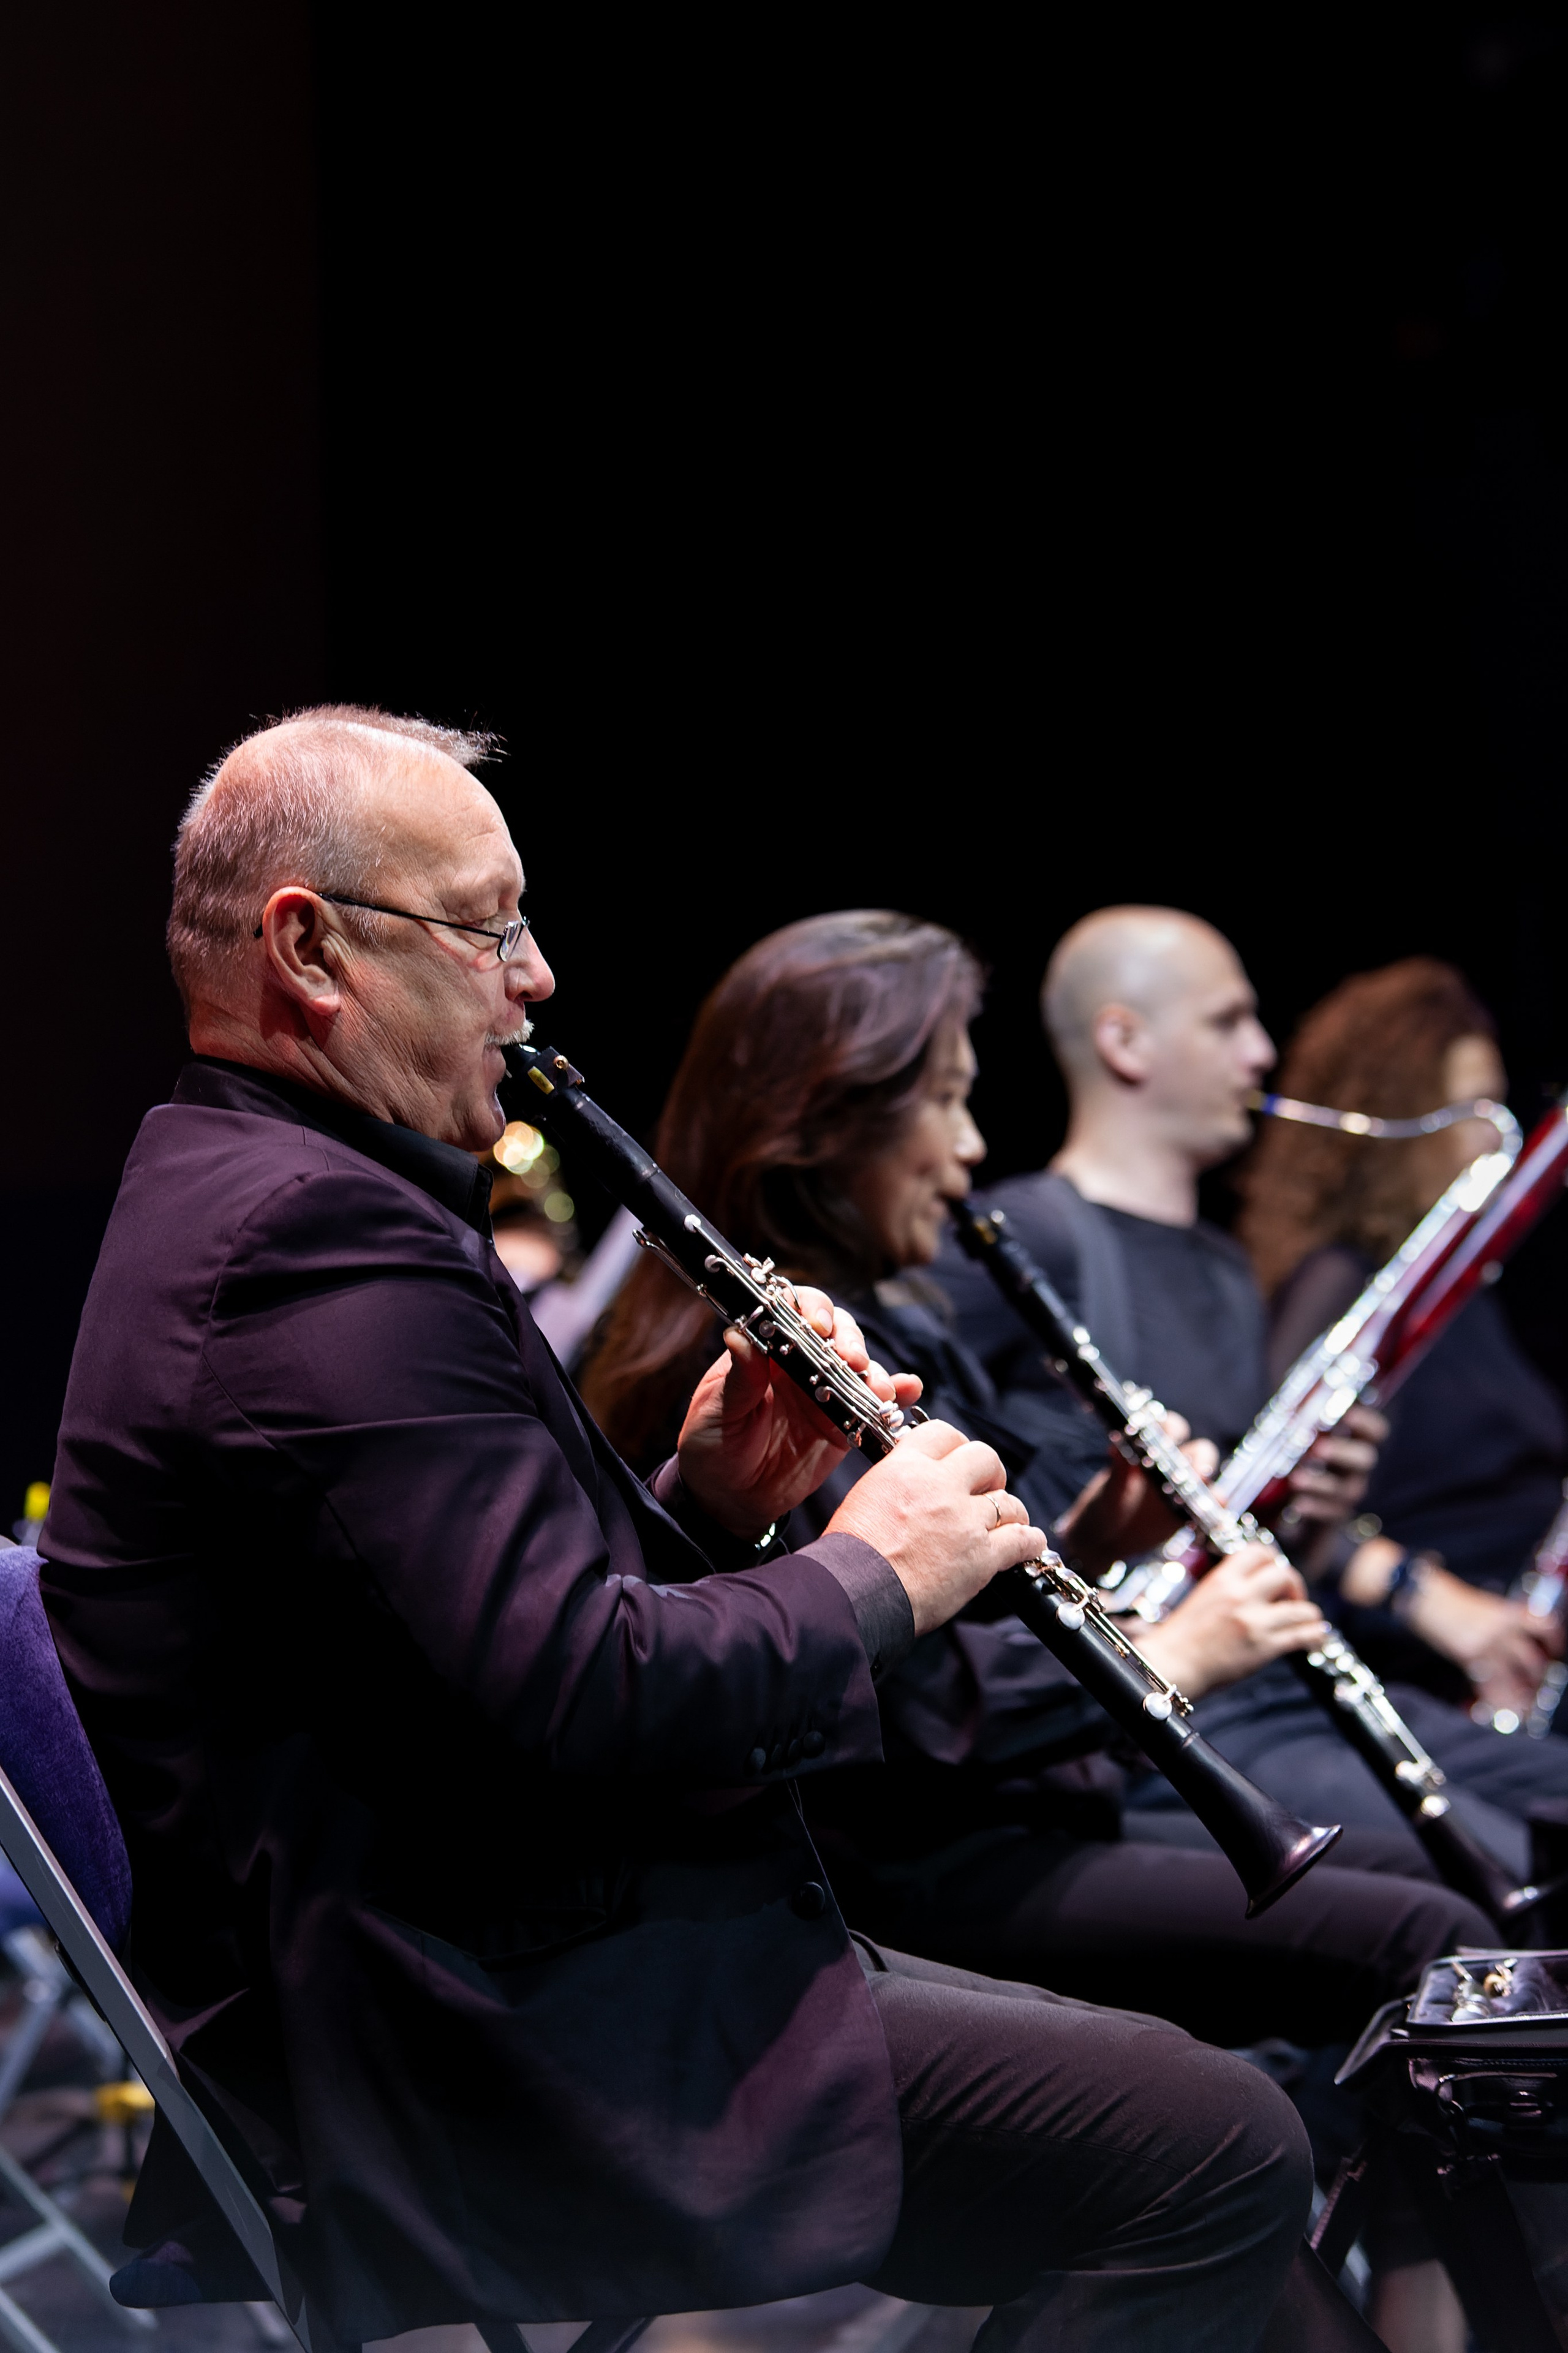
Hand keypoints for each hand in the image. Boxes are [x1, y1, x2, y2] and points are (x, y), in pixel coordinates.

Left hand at [676, 1287, 922, 1537]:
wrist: (730, 1499)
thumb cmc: (713, 1447)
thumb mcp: (718, 1411)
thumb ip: (738, 1378)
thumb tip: (738, 1334)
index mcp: (766, 1350)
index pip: (793, 1311)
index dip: (811, 1310)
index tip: (818, 1327)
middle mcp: (800, 1363)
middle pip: (837, 1331)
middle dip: (850, 1341)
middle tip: (852, 1362)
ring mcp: (826, 1392)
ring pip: (860, 1366)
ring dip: (874, 1372)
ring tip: (879, 1390)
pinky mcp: (844, 1423)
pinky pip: (874, 1405)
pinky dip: (897, 1396)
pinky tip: (908, 1393)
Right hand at [826, 1419, 1047, 1635]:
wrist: (854, 1592)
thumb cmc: (850, 1555)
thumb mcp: (866, 1498)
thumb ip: (897, 1484)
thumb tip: (913, 1489)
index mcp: (906, 1466)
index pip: (943, 1433)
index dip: (956, 1446)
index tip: (959, 1462)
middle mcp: (939, 1486)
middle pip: (984, 1458)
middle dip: (989, 1473)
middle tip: (985, 1489)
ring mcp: (964, 1520)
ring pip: (1008, 1501)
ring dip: (1010, 1511)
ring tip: (1007, 1522)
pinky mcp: (982, 1556)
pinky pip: (1022, 1540)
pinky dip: (1029, 1541)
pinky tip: (1029, 1543)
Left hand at [1056, 1415, 1218, 1576]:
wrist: (1103, 1538)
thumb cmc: (1104, 1506)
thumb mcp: (1110, 1491)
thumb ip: (1117, 1473)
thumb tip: (1116, 1446)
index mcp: (1150, 1448)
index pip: (1169, 1427)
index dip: (1172, 1428)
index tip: (1165, 1438)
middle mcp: (1172, 1463)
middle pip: (1199, 1450)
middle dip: (1200, 1457)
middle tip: (1194, 1469)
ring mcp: (1184, 1488)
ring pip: (1207, 1476)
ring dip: (1207, 1482)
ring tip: (1197, 1491)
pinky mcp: (1190, 1511)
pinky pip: (1210, 1506)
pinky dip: (1212, 1508)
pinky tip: (1203, 1515)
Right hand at [1132, 1545, 1328, 1700]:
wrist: (1171, 1664)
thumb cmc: (1181, 1636)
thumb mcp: (1203, 1596)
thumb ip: (1230, 1587)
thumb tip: (1258, 1585)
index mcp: (1222, 1579)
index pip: (1260, 1551)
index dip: (1274, 1560)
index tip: (1276, 1573)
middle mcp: (1241, 1595)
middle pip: (1285, 1574)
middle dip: (1295, 1585)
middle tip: (1292, 1599)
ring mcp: (1254, 1621)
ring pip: (1302, 1608)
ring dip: (1308, 1614)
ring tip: (1305, 1621)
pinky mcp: (1264, 1647)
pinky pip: (1303, 1636)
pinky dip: (1315, 1636)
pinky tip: (1314, 1638)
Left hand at [1283, 1403, 1385, 1530]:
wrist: (1291, 1488)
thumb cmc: (1300, 1445)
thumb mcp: (1300, 1421)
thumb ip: (1305, 1404)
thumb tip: (1305, 1387)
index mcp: (1356, 1438)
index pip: (1376, 1430)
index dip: (1366, 1422)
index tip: (1348, 1414)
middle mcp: (1358, 1465)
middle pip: (1365, 1459)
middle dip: (1342, 1452)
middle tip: (1318, 1448)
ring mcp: (1348, 1491)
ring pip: (1345, 1490)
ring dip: (1320, 1483)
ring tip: (1296, 1479)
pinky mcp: (1333, 1513)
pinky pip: (1329, 1514)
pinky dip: (1313, 1508)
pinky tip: (1297, 1504)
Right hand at [1341, 1538, 1565, 1716]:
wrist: (1425, 1596)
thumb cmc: (1450, 1598)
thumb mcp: (1482, 1604)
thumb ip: (1501, 1620)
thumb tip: (1514, 1639)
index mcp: (1507, 1612)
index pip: (1542, 1625)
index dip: (1554, 1640)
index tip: (1555, 1650)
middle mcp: (1501, 1629)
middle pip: (1530, 1658)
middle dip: (1537, 1676)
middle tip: (1538, 1685)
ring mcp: (1485, 1644)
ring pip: (1512, 1676)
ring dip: (1521, 1694)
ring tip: (1525, 1706)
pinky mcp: (1468, 1655)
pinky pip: (1488, 1683)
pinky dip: (1496, 1697)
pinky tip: (1501, 1707)